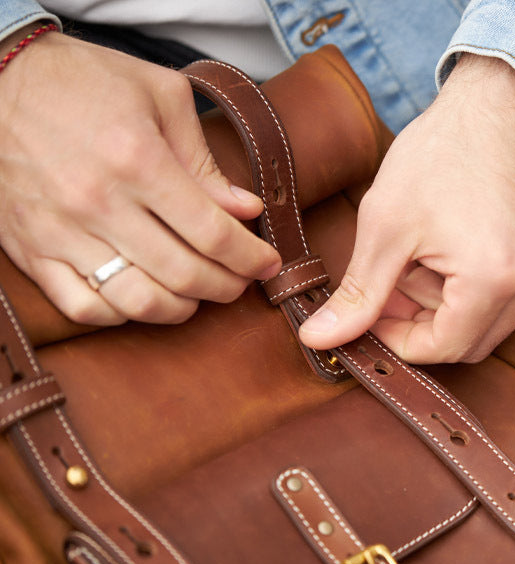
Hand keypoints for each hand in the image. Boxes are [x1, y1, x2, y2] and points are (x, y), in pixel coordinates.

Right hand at [0, 28, 280, 324]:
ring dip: (182, 308)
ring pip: (138, 301)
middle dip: (227, 286)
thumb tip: (246, 210)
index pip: (212, 233)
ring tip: (199, 293)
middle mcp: (97, 202)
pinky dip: (123, 314)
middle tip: (241, 280)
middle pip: (184, 275)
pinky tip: (144, 296)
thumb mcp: (161, 97)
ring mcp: (59, 232)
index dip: (251, 257)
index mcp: (136, 159)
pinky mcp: (30, 250)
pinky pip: (83, 308)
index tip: (268, 262)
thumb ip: (206, 161)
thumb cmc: (85, 81)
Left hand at [298, 54, 514, 363]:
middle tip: (390, 281)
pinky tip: (448, 247)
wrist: (504, 100)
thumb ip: (358, 292)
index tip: (372, 311)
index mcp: (492, 281)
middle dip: (421, 321)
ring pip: (485, 323)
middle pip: (466, 343)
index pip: (441, 350)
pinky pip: (505, 299)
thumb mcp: (387, 223)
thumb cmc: (447, 150)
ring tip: (420, 255)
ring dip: (444, 304)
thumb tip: (321, 337)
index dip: (396, 338)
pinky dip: (471, 287)